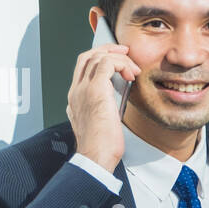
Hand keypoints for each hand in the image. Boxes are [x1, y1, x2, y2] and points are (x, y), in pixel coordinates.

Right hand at [67, 43, 139, 172]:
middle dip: (107, 49)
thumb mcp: (99, 123)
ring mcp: (83, 90)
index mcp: (75, 98)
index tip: (117, 60)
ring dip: (118, 57)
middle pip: (86, 56)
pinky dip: (121, 63)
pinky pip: (106, 63)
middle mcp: (76, 91)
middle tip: (125, 52)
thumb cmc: (100, 147)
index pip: (82, 68)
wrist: (95, 158)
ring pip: (96, 56)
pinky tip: (131, 74)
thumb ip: (102, 109)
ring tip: (133, 68)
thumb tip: (114, 102)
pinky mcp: (95, 91)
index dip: (99, 58)